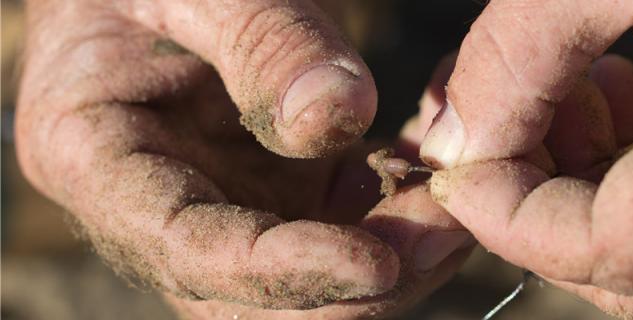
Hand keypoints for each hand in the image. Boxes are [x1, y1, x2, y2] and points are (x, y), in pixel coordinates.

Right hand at [16, 1, 472, 317]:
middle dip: (353, 285)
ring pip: (302, 280)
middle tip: (446, 234)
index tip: (378, 264)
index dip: (283, 272)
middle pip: (251, 294)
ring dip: (385, 260)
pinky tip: (429, 183)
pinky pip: (334, 231)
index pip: (188, 248)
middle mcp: (157, 206)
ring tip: (453, 211)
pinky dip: (391, 221)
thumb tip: (337, 121)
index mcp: (98, 159)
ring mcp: (221, 204)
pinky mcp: (272, 192)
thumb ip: (262, 42)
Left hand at [420, 0, 632, 317]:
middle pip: (632, 271)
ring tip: (560, 93)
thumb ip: (515, 58)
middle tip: (499, 129)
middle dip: (537, 211)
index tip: (450, 166)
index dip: (507, 221)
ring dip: (575, 190)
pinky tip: (610, 87)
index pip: (612, 248)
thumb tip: (450, 148)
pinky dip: (622, 172)